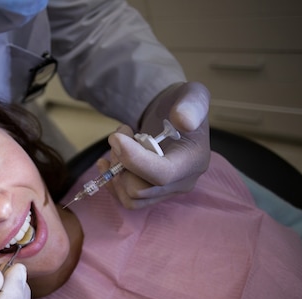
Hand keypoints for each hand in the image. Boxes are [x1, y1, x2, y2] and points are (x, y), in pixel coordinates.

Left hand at [97, 82, 210, 208]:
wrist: (171, 115)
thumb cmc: (181, 104)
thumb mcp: (192, 95)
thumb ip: (192, 104)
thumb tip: (184, 121)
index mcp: (194, 161)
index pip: (162, 174)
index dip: (134, 160)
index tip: (116, 138)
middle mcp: (182, 183)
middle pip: (141, 190)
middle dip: (122, 162)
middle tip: (119, 136)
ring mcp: (166, 192)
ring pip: (130, 198)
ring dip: (116, 172)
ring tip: (118, 146)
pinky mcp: (151, 194)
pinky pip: (126, 199)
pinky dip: (113, 182)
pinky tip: (108, 162)